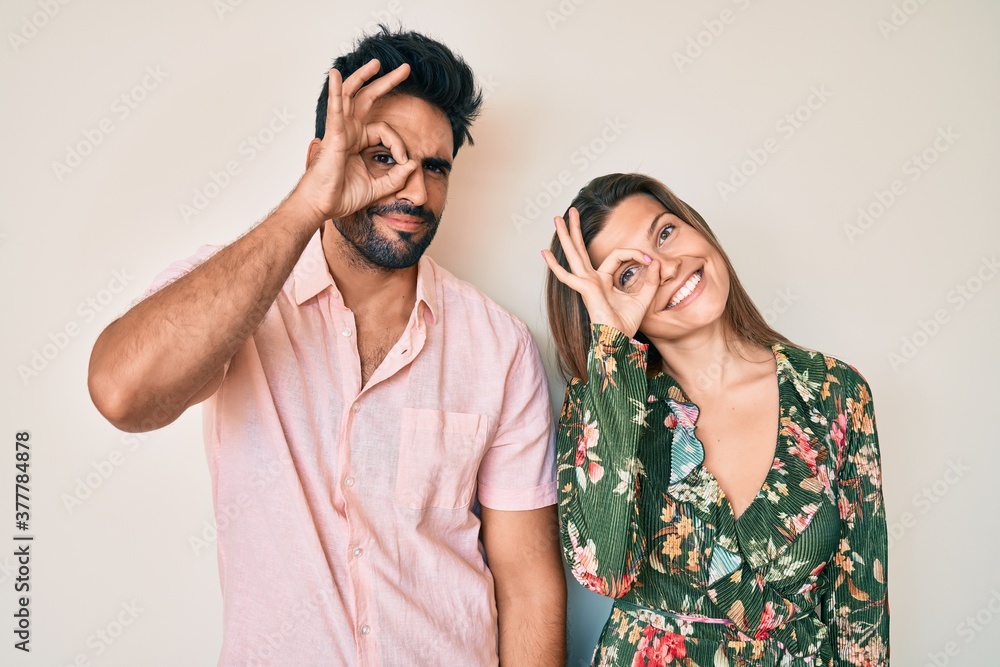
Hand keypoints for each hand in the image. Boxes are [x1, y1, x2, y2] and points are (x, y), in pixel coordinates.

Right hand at [293, 59, 417, 223]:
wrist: (323, 206)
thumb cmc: (342, 196)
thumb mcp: (378, 187)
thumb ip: (396, 177)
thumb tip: (414, 164)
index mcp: (358, 141)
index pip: (385, 130)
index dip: (399, 143)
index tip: (405, 161)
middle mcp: (349, 131)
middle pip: (368, 98)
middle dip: (386, 82)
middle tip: (405, 70)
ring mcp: (340, 130)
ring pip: (351, 95)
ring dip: (363, 76)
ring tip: (377, 63)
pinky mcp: (333, 135)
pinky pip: (335, 109)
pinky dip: (335, 91)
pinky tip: (334, 75)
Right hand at [541, 207, 659, 338]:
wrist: (618, 341)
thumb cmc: (627, 324)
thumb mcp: (645, 297)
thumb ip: (652, 280)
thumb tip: (656, 262)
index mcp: (603, 280)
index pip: (618, 255)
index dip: (635, 254)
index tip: (650, 261)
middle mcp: (591, 279)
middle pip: (582, 249)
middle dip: (577, 229)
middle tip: (572, 210)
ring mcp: (585, 283)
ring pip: (574, 254)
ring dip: (567, 235)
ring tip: (559, 218)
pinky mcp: (584, 289)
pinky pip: (567, 275)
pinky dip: (555, 266)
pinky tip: (544, 253)